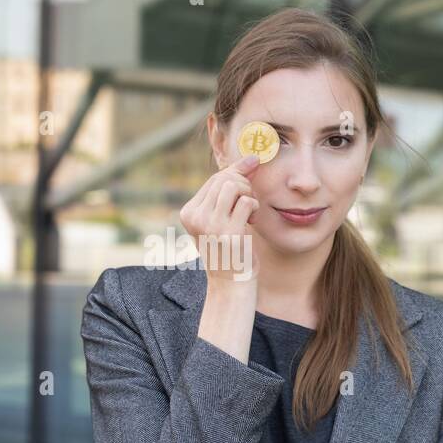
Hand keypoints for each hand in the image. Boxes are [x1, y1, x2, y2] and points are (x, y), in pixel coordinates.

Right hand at [179, 153, 260, 283]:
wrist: (231, 284)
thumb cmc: (229, 248)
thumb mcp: (221, 217)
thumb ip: (231, 189)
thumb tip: (252, 157)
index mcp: (188, 213)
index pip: (214, 179)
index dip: (236, 173)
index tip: (251, 172)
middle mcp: (195, 218)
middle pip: (224, 179)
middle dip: (243, 185)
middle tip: (249, 203)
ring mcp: (211, 226)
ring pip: (234, 186)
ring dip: (248, 194)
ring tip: (249, 211)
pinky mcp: (229, 234)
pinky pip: (246, 202)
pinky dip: (254, 207)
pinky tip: (251, 221)